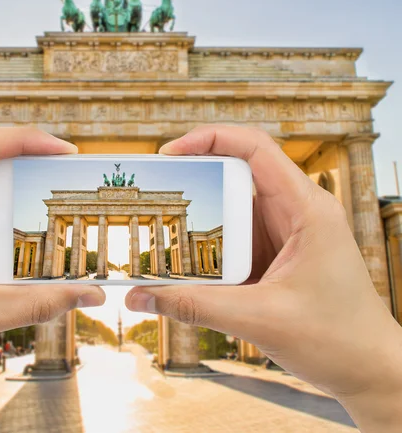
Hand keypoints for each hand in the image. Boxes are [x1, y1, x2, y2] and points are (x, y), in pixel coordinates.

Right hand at [125, 125, 401, 431]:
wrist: (368, 369)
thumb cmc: (337, 339)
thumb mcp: (259, 319)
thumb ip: (195, 306)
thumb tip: (138, 297)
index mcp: (306, 209)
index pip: (255, 148)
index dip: (209, 139)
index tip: (169, 153)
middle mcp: (296, 212)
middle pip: (237, 175)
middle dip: (194, 180)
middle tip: (153, 194)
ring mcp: (286, 232)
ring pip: (233, 209)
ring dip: (199, 218)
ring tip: (160, 228)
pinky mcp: (277, 253)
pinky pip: (236, 237)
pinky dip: (209, 245)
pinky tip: (186, 262)